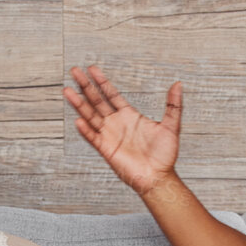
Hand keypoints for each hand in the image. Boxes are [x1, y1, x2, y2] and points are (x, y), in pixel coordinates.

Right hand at [63, 65, 181, 193]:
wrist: (158, 177)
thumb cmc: (165, 155)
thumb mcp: (172, 126)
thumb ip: (173, 105)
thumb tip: (178, 84)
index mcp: (129, 115)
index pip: (111, 94)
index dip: (101, 81)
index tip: (91, 69)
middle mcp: (116, 123)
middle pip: (97, 101)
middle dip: (86, 86)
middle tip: (74, 71)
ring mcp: (109, 136)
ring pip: (90, 116)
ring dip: (79, 104)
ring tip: (67, 91)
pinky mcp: (106, 150)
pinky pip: (93, 137)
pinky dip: (85, 130)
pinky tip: (78, 119)